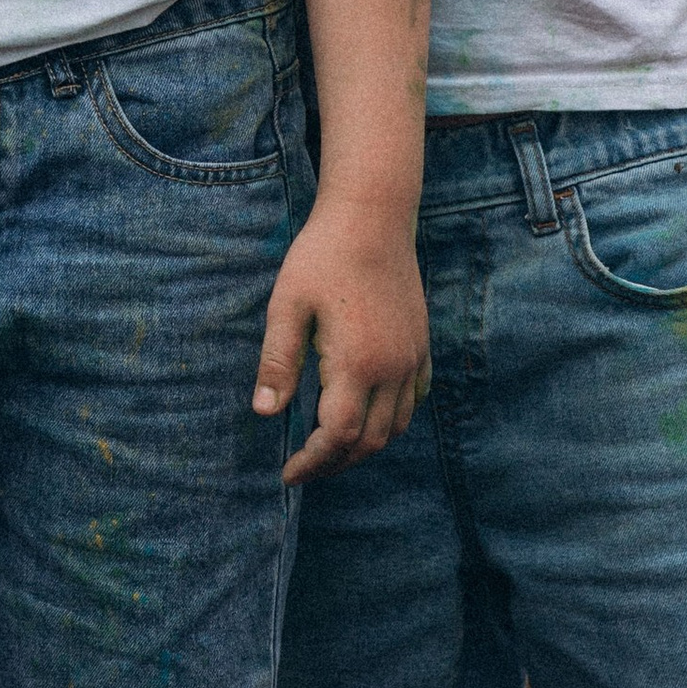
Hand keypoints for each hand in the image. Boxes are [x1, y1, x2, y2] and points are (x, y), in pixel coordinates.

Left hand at [253, 198, 430, 481]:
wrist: (372, 215)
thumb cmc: (322, 255)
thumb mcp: (287, 305)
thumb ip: (278, 361)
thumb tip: (265, 413)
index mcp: (358, 362)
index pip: (339, 436)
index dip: (313, 462)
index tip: (287, 472)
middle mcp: (393, 367)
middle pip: (372, 441)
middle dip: (336, 463)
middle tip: (304, 466)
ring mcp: (413, 356)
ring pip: (397, 425)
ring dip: (365, 446)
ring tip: (330, 447)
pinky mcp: (421, 343)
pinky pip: (414, 398)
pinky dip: (392, 419)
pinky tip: (368, 414)